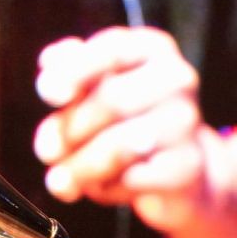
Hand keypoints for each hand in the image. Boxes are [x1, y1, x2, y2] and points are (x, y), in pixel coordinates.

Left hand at [33, 27, 211, 230]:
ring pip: (120, 144)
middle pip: (112, 101)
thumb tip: (49, 71)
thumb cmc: (123, 123)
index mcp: (151, 48)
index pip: (111, 49)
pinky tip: (103, 187)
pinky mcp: (188, 166)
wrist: (174, 170)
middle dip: (70, 131)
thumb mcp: (91, 93)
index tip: (49, 94)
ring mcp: (186, 122)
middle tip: (48, 152)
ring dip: (80, 166)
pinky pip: (133, 179)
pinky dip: (107, 188)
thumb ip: (66, 79)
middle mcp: (177, 78)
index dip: (74, 71)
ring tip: (60, 179)